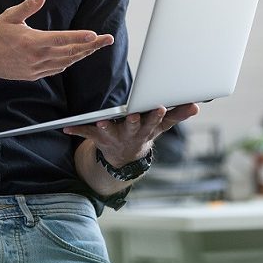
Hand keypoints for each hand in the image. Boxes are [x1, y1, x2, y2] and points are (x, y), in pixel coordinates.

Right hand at [0, 0, 112, 81]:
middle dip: (91, 45)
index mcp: (33, 42)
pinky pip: (56, 69)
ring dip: (83, 54)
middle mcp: (37, 57)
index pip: (62, 39)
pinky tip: (75, 57)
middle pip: (71, 52)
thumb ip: (28, 6)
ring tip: (96, 46)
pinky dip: (68, 62)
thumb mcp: (10, 16)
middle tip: (107, 39)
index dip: (80, 37)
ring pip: (66, 62)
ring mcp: (36, 68)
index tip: (95, 34)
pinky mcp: (34, 75)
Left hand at [63, 103, 198, 166]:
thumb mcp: (162, 126)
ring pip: (110, 131)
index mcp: (146, 129)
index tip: (160, 106)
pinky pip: (86, 133)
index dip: (157, 115)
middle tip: (134, 115)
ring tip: (101, 121)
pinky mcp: (98, 137)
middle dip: (134, 122)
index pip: (154, 121)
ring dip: (106, 127)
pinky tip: (66, 127)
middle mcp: (131, 134)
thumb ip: (178, 115)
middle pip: (134, 127)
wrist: (125, 157)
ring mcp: (114, 136)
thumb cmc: (144, 131)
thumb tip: (196, 105)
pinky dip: (76, 130)